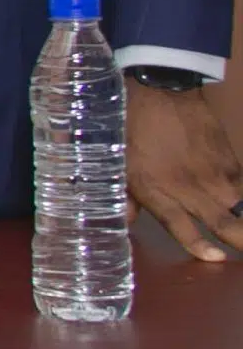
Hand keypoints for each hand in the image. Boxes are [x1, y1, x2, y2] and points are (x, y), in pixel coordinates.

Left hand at [126, 79, 242, 260]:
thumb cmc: (131, 126)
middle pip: (226, 226)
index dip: (199, 248)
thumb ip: (124, 196)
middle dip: (240, 241)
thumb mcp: (117, 162)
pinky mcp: (230, 160)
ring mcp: (215, 176)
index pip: (183, 230)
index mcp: (159, 192)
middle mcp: (192, 190)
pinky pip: (242, 185)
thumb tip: (126, 220)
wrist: (160, 89)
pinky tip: (237, 197)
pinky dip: (242, 195)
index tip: (216, 259)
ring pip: (240, 207)